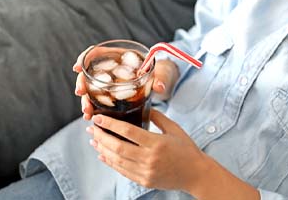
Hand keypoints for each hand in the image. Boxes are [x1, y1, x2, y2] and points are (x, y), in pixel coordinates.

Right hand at [73, 48, 179, 118]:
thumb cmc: (161, 73)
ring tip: (87, 113)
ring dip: (86, 101)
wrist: (163, 82)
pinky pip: (98, 99)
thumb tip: (160, 86)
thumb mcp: (161, 74)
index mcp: (121, 56)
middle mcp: (112, 68)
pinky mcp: (111, 94)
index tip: (77, 68)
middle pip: (90, 73)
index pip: (97, 53)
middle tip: (81, 95)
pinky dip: (94, 108)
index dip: (85, 58)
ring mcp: (110, 82)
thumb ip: (159, 78)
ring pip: (92, 89)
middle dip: (82, 84)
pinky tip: (92, 117)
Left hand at [86, 109, 204, 191]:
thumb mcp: (174, 129)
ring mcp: (146, 172)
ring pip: (117, 160)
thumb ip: (158, 117)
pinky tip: (103, 154)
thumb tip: (142, 105)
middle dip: (101, 136)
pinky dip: (110, 162)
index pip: (127, 131)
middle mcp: (149, 159)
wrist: (196, 174)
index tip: (98, 118)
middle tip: (91, 128)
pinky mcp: (144, 181)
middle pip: (117, 146)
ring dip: (103, 149)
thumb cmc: (187, 149)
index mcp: (157, 143)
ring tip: (94, 140)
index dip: (110, 124)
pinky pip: (122, 171)